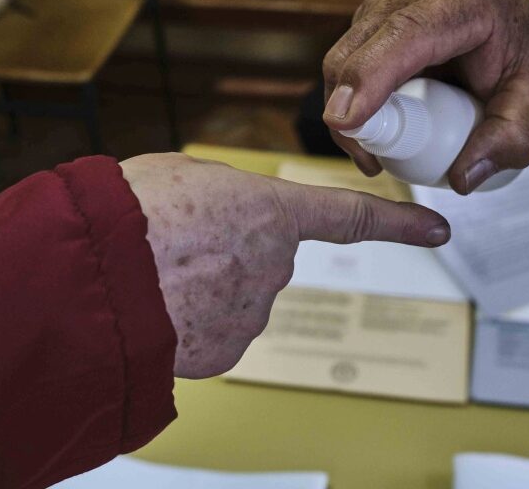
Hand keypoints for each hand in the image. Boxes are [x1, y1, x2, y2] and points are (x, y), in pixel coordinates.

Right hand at [119, 153, 449, 378]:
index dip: (398, 221)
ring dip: (199, 289)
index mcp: (271, 211)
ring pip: (231, 298)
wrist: (91, 278)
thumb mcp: (183, 175)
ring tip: (155, 274)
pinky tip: (157, 309)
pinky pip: (211, 332)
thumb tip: (221, 223)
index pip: (351, 216)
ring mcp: (251, 313)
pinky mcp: (225, 353)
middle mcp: (274, 265)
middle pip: (261, 260)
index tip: (436, 227)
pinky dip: (187, 323)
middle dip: (225, 255)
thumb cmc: (130, 214)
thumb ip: (224, 196)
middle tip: (174, 245)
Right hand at [322, 0, 528, 193]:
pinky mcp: (371, 11)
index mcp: (460, 2)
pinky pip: (348, 56)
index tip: (345, 123)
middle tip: (372, 163)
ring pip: (343, 55)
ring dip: (347, 106)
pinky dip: (353, 93)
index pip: (401, 36)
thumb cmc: (524, 44)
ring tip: (378, 150)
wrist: (518, 1)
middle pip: (357, 49)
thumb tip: (461, 179)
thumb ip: (510, 138)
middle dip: (348, 110)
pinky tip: (379, 121)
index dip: (367, 79)